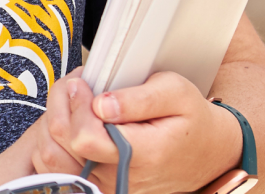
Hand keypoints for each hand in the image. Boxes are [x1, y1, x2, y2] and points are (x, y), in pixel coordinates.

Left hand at [31, 69, 242, 193]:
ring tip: (76, 100)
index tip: (83, 82)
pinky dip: (60, 142)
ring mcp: (111, 188)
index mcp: (142, 154)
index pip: (85, 137)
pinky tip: (76, 120)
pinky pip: (64, 169)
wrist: (208, 152)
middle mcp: (122, 179)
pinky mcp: (104, 189)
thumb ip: (137, 99)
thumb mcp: (174, 91)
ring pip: (56, 160)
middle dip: (62, 106)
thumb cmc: (191, 118)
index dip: (77, 105)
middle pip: (63, 147)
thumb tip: (101, 105)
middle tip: (78, 84)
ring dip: (57, 123)